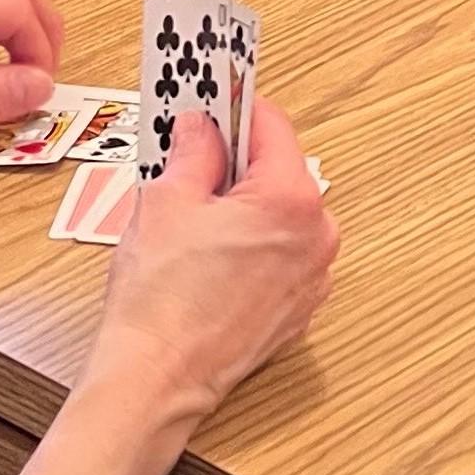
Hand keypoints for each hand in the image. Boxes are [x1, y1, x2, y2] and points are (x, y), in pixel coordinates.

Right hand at [85, 98, 337, 432]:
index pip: (271, 124)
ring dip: (243, 204)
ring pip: (280, 215)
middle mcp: (317, 235)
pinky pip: (280, 254)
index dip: (234, 107)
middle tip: (190, 156)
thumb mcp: (165, 201)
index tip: (213, 95)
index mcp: (291, 199)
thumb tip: (199, 126)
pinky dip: (251, 243)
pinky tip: (208, 252)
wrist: (157, 379)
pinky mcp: (298, 307)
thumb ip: (192, 151)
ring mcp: (313, 276)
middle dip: (235, 160)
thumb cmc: (161, 299)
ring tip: (192, 212)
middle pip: (278, 170)